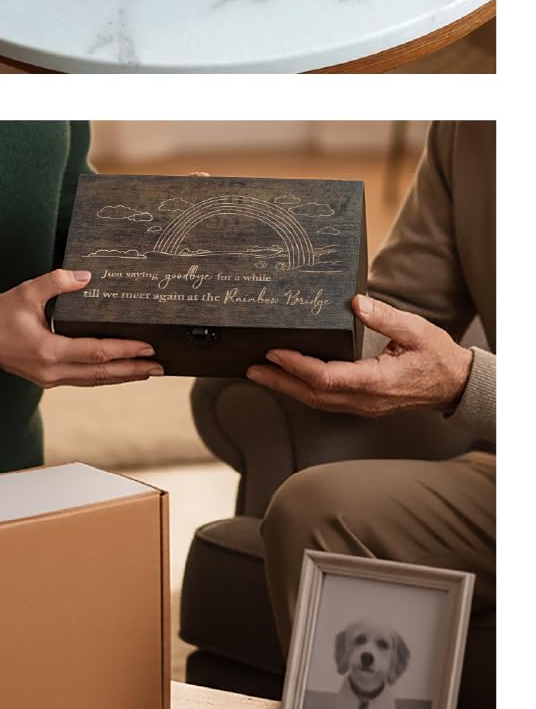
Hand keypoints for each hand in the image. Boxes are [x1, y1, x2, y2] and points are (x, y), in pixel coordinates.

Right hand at [0, 268, 164, 387]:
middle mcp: (53, 371)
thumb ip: (56, 282)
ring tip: (146, 372)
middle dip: (132, 370)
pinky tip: (115, 371)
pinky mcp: (49, 379)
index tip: (147, 346)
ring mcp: (51, 379)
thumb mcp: (26, 293)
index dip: (124, 350)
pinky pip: (84, 380)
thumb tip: (86, 276)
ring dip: (122, 376)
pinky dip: (103, 376)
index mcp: (49, 350)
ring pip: (95, 381)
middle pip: (102, 374)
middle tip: (159, 366)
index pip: (96, 353)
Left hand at [246, 294, 474, 416]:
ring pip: (319, 401)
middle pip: (314, 394)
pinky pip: (328, 400)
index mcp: (377, 382)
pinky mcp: (364, 403)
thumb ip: (385, 317)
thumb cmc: (438, 357)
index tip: (273, 350)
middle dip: (280, 381)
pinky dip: (304, 390)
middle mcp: (367, 399)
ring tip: (260, 373)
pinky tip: (290, 379)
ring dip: (288, 388)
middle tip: (251, 367)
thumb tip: (356, 303)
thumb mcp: (416, 331)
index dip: (296, 366)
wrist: (457, 385)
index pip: (326, 378)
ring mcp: (365, 405)